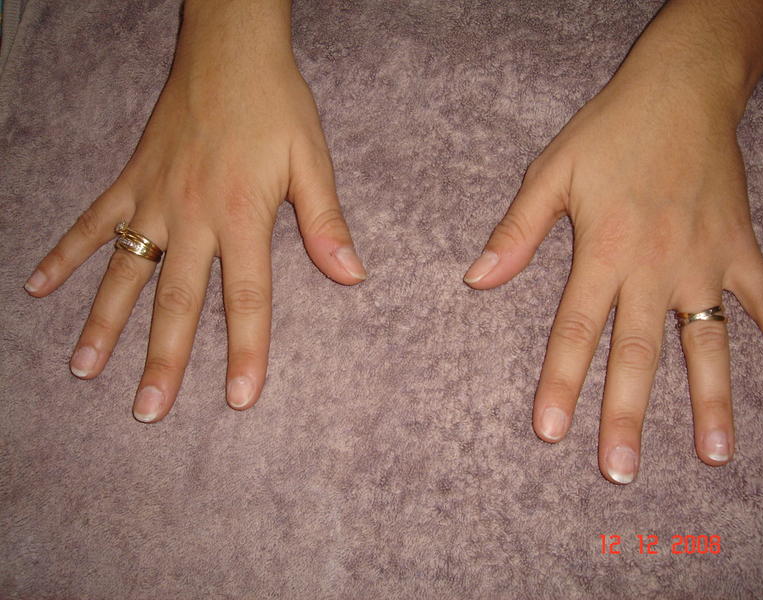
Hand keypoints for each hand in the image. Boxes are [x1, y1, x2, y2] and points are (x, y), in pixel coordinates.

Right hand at [23, 5, 365, 421]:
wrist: (230, 50)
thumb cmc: (276, 106)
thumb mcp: (312, 161)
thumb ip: (326, 223)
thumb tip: (352, 277)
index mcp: (242, 216)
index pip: (247, 299)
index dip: (248, 351)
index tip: (241, 400)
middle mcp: (192, 216)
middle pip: (177, 301)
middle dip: (164, 359)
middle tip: (149, 410)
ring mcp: (154, 199)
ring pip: (125, 272)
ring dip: (104, 324)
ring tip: (85, 370)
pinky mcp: (131, 180)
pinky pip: (93, 223)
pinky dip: (66, 254)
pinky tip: (38, 286)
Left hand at [464, 78, 762, 483]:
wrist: (679, 92)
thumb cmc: (609, 133)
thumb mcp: (550, 173)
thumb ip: (516, 233)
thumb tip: (477, 280)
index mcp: (603, 252)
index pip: (576, 331)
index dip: (561, 383)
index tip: (552, 433)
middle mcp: (654, 267)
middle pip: (638, 353)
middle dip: (626, 414)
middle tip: (620, 471)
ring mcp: (703, 261)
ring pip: (707, 342)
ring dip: (712, 399)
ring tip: (714, 454)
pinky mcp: (738, 249)